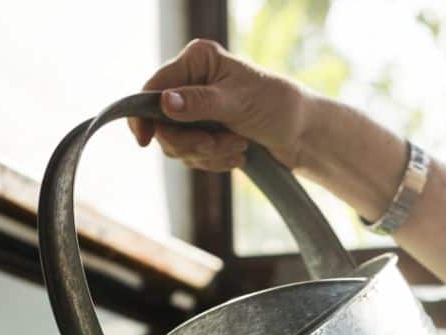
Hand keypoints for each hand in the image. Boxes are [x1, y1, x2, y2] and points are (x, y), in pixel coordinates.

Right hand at [128, 39, 311, 170]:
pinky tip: (238, 155)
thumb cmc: (276, 105)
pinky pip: (193, 157)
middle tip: (214, 145)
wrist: (302, 132)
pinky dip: (214, 161)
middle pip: (163, 124)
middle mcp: (192, 83)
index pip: (153, 88)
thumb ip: (199, 103)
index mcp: (197, 61)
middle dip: (190, 142)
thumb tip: (164, 103)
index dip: (144, 115)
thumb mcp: (237, 103)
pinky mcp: (204, 133)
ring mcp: (196, 110)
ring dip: (208, 153)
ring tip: (238, 146)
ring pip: (178, 145)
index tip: (145, 140)